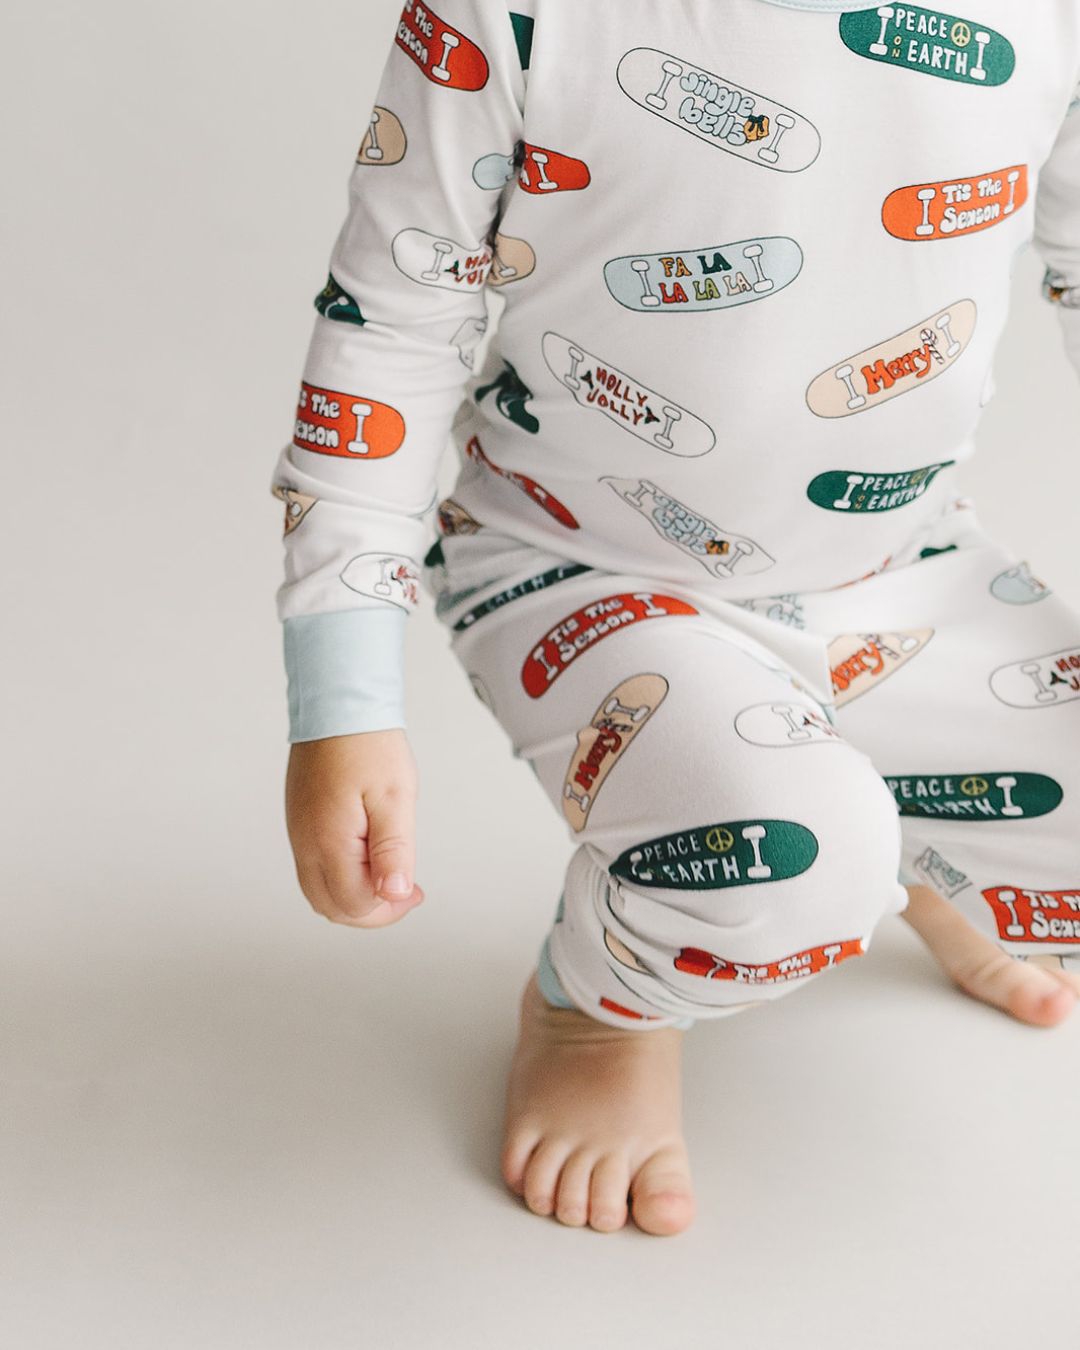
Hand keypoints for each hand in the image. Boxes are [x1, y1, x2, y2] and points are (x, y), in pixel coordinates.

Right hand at [285, 729, 424, 928]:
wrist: (339, 706)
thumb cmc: (368, 744)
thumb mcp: (395, 798)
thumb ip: (394, 850)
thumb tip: (393, 894)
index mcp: (328, 842)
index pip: (354, 904)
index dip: (388, 909)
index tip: (414, 892)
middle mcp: (306, 844)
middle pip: (332, 907)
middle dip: (371, 912)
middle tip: (404, 894)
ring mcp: (299, 834)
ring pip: (320, 891)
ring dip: (355, 897)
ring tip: (389, 880)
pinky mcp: (300, 822)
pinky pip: (314, 868)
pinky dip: (341, 878)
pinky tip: (367, 860)